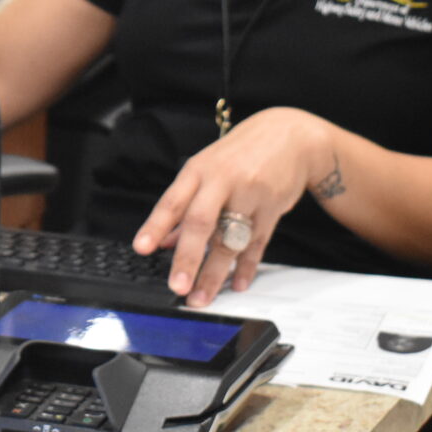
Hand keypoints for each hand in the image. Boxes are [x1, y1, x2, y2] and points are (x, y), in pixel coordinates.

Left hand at [131, 108, 335, 307]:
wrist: (289, 135)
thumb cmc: (239, 155)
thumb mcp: (206, 170)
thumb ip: (185, 204)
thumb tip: (163, 240)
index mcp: (198, 171)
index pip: (172, 201)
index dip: (155, 226)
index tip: (141, 248)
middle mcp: (222, 181)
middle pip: (200, 222)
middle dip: (188, 258)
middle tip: (178, 286)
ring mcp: (250, 194)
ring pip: (229, 240)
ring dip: (214, 273)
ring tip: (202, 297)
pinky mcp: (273, 208)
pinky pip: (257, 243)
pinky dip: (246, 266)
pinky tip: (237, 284)